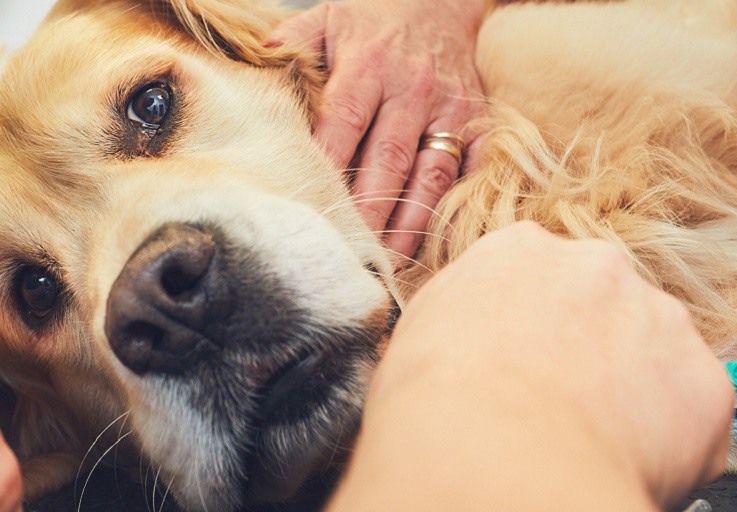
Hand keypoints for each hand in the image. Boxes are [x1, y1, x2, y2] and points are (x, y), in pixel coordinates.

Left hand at [269, 0, 488, 264]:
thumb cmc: (373, 16)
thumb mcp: (327, 17)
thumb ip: (292, 45)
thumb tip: (255, 72)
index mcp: (369, 63)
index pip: (344, 119)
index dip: (327, 164)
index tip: (308, 204)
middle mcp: (413, 88)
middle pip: (388, 157)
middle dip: (367, 208)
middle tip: (346, 252)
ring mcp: (451, 109)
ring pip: (431, 174)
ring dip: (409, 222)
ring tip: (387, 262)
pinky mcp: (480, 123)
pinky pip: (472, 172)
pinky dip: (456, 210)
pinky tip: (435, 244)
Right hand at [369, 223, 733, 505]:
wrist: (490, 456)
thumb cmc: (435, 408)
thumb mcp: (413, 341)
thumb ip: (456, 326)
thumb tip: (462, 354)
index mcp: (520, 251)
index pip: (540, 286)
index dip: (533, 337)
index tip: (524, 376)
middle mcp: (599, 268)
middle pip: (607, 313)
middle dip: (593, 361)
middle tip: (561, 420)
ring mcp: (661, 320)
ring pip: (657, 364)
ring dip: (635, 402)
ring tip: (589, 456)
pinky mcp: (704, 385)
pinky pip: (693, 422)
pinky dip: (671, 452)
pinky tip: (622, 475)